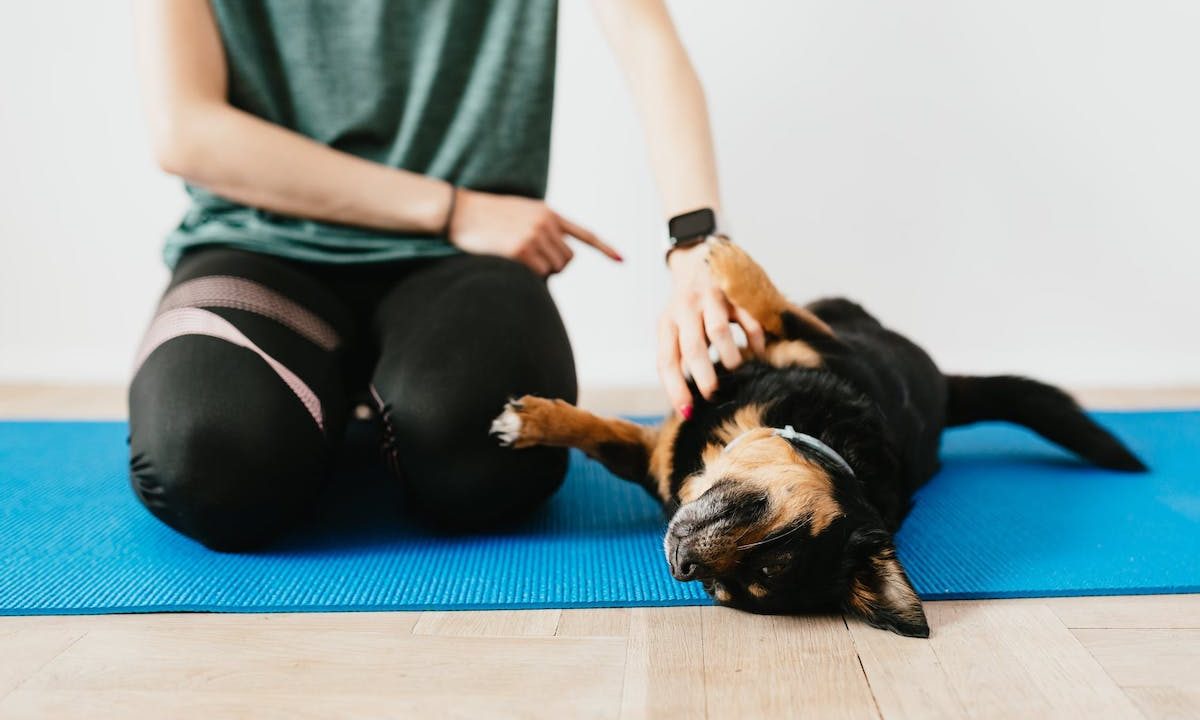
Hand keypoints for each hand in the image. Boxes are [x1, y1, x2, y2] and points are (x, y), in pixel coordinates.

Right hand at [448, 189, 621, 275]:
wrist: (459, 211)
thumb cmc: (485, 216)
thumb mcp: (519, 213)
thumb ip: (541, 228)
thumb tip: (556, 257)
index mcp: (548, 213)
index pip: (584, 234)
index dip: (604, 249)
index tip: (621, 260)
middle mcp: (546, 223)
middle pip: (568, 260)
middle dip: (554, 266)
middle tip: (529, 260)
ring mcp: (534, 236)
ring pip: (554, 269)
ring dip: (540, 271)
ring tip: (515, 256)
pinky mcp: (521, 250)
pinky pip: (537, 275)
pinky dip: (528, 276)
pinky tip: (509, 261)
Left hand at [657, 244, 766, 417]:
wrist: (697, 258)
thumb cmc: (686, 308)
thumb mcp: (674, 328)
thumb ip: (679, 356)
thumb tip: (686, 404)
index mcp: (666, 323)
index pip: (666, 360)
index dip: (675, 388)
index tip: (687, 412)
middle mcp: (684, 310)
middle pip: (692, 346)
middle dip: (703, 375)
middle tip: (714, 395)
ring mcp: (709, 298)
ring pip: (718, 330)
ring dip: (729, 356)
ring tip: (736, 372)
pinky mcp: (733, 291)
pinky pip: (746, 317)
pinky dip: (754, 338)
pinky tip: (758, 353)